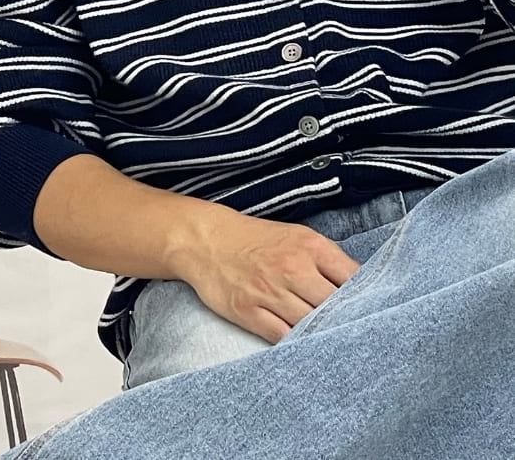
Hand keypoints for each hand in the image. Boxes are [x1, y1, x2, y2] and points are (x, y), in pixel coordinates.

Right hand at [180, 211, 361, 344]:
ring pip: (311, 324)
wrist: (207, 239)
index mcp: (310, 246)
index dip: (367, 297)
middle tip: (356, 333)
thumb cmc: (255, 239)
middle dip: (346, 320)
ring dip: (323, 335)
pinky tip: (305, 346)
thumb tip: (358, 285)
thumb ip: (325, 258)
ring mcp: (270, 292)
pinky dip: (296, 344)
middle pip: (335, 306)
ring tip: (333, 344)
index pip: (353, 278)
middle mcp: (293, 268)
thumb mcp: (296, 236)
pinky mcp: (249, 311)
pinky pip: (282, 337)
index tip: (374, 310)